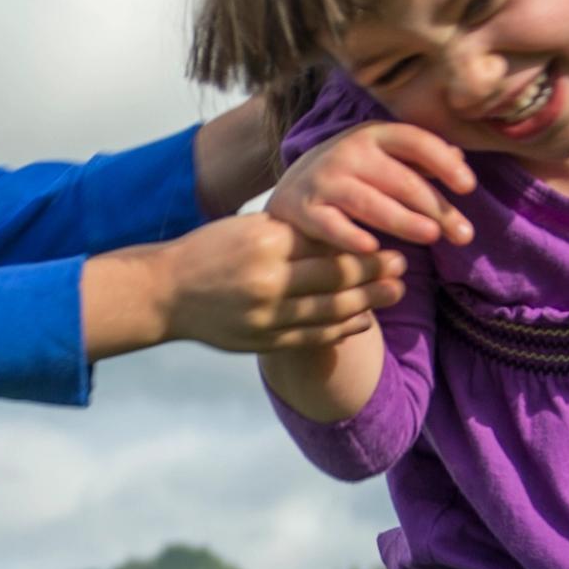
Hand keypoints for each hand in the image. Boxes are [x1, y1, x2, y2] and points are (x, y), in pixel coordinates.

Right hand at [83, 217, 400, 360]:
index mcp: (266, 243)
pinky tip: (364, 321)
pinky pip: (312, 337)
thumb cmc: (208, 251)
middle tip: (403, 267)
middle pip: (336, 279)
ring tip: (394, 293)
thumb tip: (344, 230)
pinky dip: (342, 330)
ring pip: (330, 311)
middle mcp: (268, 280)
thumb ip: (291, 233)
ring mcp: (265, 315)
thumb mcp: (247, 228)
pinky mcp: (262, 340)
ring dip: (368, 303)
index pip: (328, 246)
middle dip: (375, 274)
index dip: (365, 249)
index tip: (391, 244)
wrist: (165, 292)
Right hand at [265, 123, 475, 255]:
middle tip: (464, 235)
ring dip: (403, 220)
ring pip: (370, 203)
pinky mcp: (304, 208)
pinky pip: (330, 225)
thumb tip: (459, 158)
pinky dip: (349, 236)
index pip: (416, 142)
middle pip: (400, 180)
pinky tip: (372, 249)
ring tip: (432, 236)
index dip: (443, 164)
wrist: (292, 189)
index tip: (469, 187)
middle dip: (436, 207)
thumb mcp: (383, 156)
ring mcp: (325, 179)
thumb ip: (418, 158)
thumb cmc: (353, 174)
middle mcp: (349, 152)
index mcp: (374, 134)